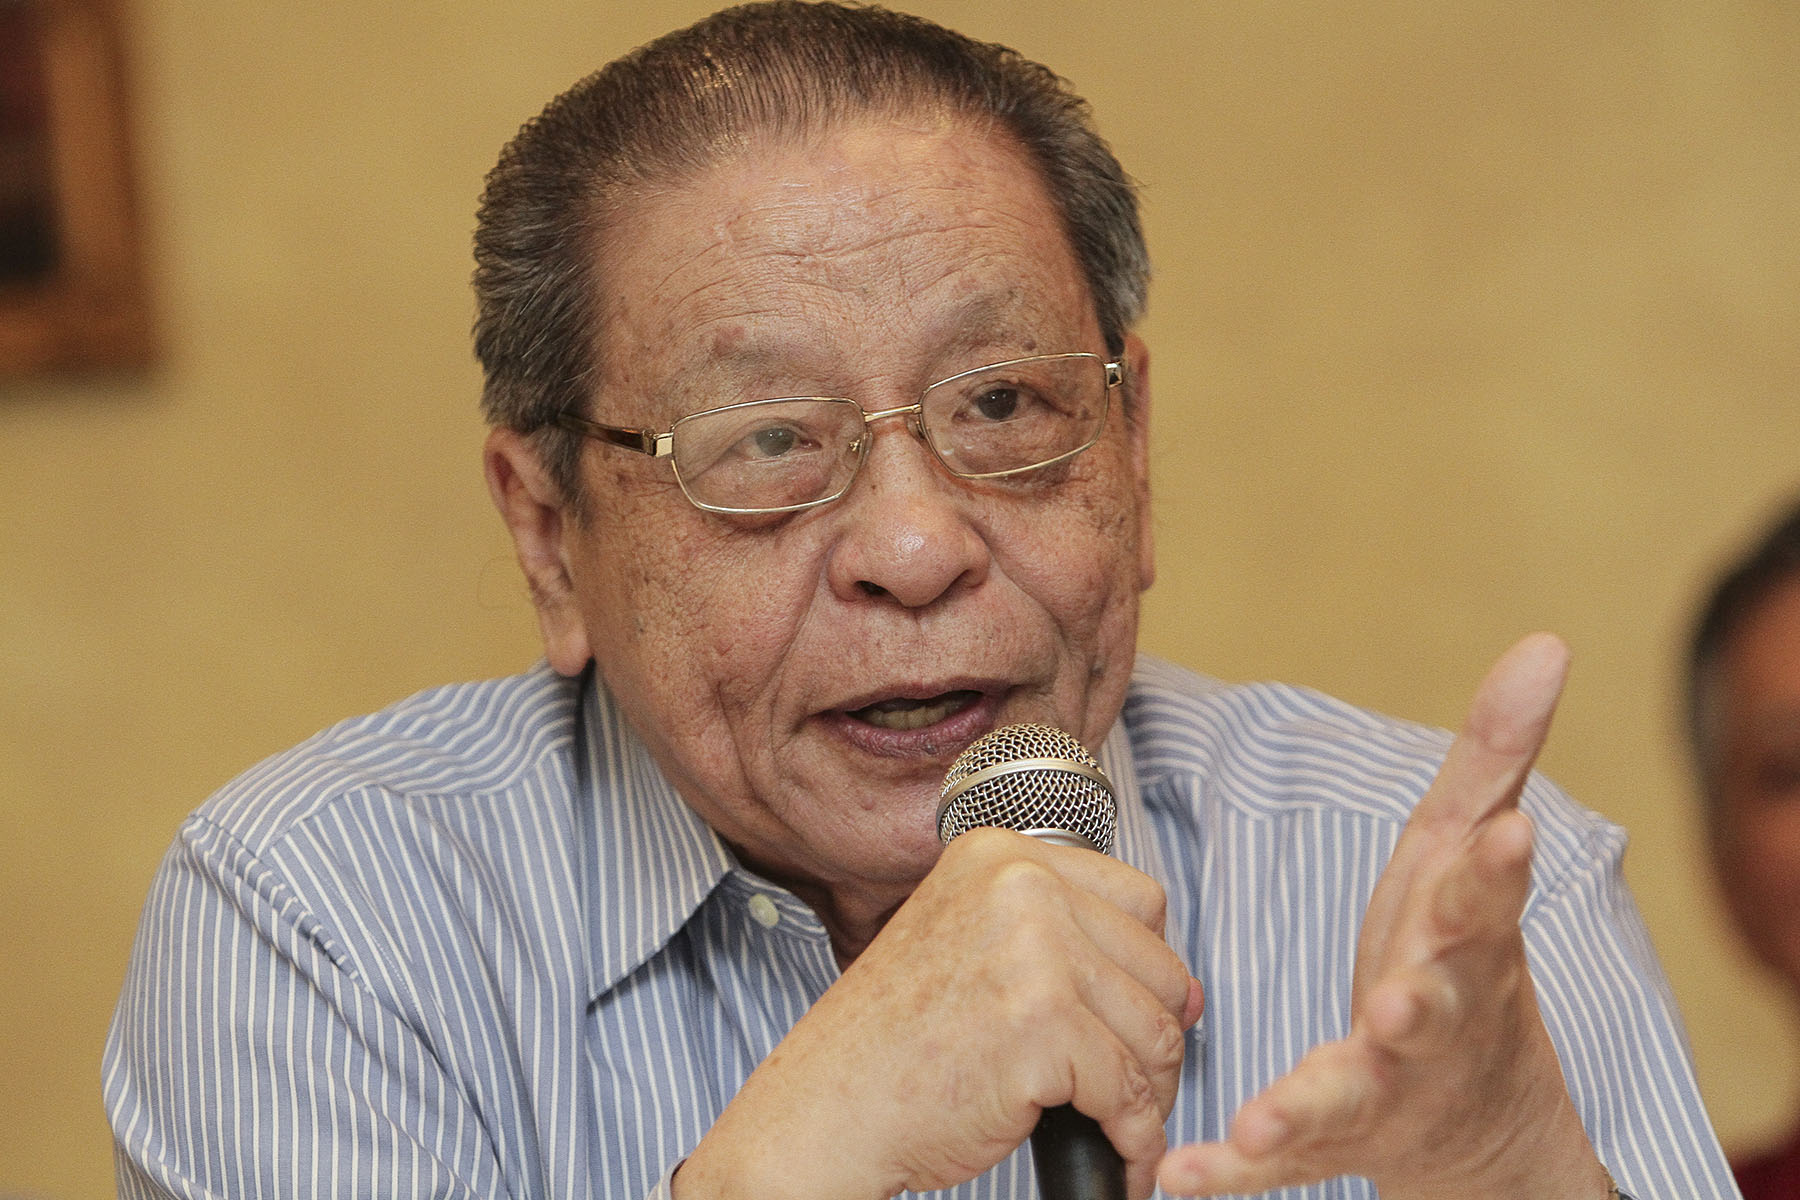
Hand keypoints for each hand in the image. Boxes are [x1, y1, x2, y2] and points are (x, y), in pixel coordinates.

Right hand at [676, 829, 1203, 1199]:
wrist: (829, 1106)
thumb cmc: (896, 1041)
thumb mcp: (975, 947)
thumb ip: (1066, 945)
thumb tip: (1190, 995)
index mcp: (1002, 855)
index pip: (1140, 901)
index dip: (1146, 970)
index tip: (1131, 1015)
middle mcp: (1021, 885)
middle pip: (1157, 966)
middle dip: (1155, 1039)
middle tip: (1132, 1087)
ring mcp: (1033, 951)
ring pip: (1154, 1030)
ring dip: (1150, 1092)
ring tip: (1121, 1122)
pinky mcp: (1041, 1025)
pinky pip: (1130, 1090)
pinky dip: (1133, 1135)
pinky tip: (1117, 1151)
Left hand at [1158, 633, 1610, 1198]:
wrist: (1480, 1116)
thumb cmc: (1456, 952)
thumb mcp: (1468, 849)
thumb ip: (1495, 755)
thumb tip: (1545, 644)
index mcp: (1462, 940)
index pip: (1484, 900)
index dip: (1496, 870)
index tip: (1508, 835)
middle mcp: (1432, 1020)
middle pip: (1432, 1010)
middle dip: (1420, 1005)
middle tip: (1399, 1004)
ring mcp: (1382, 1086)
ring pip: (1351, 1096)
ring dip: (1309, 1105)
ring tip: (1263, 1123)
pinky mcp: (1328, 1136)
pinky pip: (1274, 1158)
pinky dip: (1226, 1170)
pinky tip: (1178, 1177)